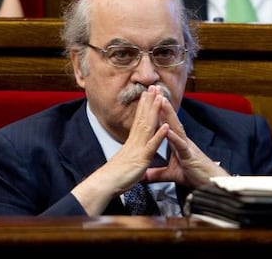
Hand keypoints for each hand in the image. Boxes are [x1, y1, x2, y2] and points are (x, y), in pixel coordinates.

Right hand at [71, 85, 167, 214]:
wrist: (106, 183)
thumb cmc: (116, 174)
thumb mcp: (126, 160)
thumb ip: (132, 152)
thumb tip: (132, 149)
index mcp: (132, 140)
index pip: (139, 119)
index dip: (144, 106)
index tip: (148, 94)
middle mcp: (135, 141)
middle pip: (144, 117)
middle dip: (150, 101)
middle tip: (155, 86)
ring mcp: (138, 148)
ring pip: (148, 126)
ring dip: (155, 111)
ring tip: (160, 98)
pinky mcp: (142, 158)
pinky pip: (152, 146)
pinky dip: (159, 136)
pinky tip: (166, 126)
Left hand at [143, 95, 228, 186]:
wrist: (210, 185)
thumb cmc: (194, 176)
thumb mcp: (172, 175)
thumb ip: (158, 173)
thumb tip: (145, 175)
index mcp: (177, 143)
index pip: (165, 124)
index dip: (157, 112)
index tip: (149, 100)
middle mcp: (182, 141)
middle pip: (170, 120)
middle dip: (162, 105)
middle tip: (155, 90)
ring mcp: (187, 147)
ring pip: (176, 128)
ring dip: (169, 115)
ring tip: (161, 102)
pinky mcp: (190, 156)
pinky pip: (181, 145)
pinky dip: (173, 137)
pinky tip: (167, 130)